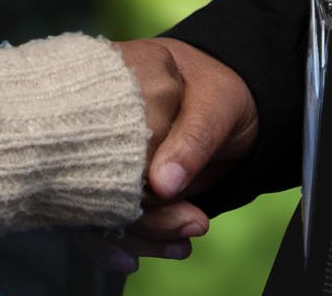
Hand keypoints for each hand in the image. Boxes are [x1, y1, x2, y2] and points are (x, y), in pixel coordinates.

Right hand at [83, 38, 258, 272]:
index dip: (133, 171)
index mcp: (121, 76)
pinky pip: (97, 217)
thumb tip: (162, 184)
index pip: (107, 130)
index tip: (167, 193)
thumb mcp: (218, 104)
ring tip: (186, 235)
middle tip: (192, 224)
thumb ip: (194, 139)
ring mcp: (99, 147)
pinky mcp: (107, 179)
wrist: (233, 107)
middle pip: (97, 174)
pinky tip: (139, 256)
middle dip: (141, 214)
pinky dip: (118, 244)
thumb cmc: (223, 93)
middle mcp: (100, 112)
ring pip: (97, 201)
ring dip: (140, 232)